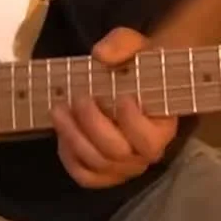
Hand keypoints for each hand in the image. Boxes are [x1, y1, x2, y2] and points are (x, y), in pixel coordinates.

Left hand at [51, 27, 177, 189]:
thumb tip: (100, 55)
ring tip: (59, 109)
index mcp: (162, 128)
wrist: (131, 78)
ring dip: (73, 137)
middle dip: (92, 124)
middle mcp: (145, 154)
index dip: (131, 122)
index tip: (121, 96)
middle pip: (116, 152)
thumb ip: (121, 45)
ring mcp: (124, 166)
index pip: (148, 141)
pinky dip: (70, 157)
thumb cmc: (137, 63)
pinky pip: (85, 176)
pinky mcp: (104, 171)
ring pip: (97, 164)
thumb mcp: (134, 44)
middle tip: (79, 97)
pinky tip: (62, 133)